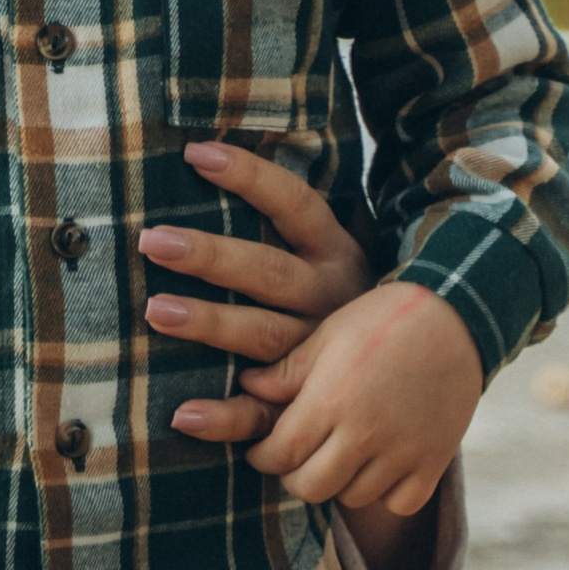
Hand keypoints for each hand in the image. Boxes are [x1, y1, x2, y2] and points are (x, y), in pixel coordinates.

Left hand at [151, 141, 373, 453]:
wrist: (416, 376)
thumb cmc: (347, 300)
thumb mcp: (333, 255)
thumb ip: (287, 222)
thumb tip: (208, 159)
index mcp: (337, 254)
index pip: (295, 203)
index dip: (249, 176)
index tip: (195, 152)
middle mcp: (331, 300)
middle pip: (268, 271)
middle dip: (211, 256)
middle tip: (152, 241)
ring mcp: (321, 355)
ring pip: (263, 336)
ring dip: (211, 324)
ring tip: (156, 310)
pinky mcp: (307, 404)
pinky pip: (264, 414)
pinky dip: (224, 417)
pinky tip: (182, 415)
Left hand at [227, 279, 482, 515]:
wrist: (456, 316)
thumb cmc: (383, 318)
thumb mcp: (328, 334)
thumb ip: (288, 370)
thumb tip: (247, 386)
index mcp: (331, 398)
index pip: (281, 452)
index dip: (262, 457)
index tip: (260, 451)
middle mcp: (365, 432)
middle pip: (311, 486)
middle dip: (293, 477)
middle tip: (293, 461)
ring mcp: (402, 451)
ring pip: (353, 497)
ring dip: (338, 484)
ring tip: (335, 458)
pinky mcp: (434, 460)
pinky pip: (400, 503)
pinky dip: (386, 495)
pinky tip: (378, 468)